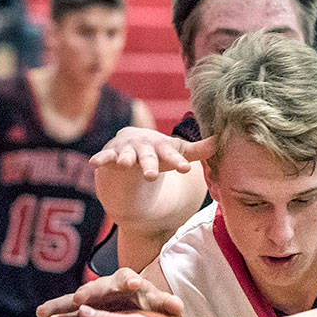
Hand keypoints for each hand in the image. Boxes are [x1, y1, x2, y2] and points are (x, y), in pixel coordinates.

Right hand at [36, 266, 183, 316]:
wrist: (137, 304)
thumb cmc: (149, 302)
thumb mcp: (158, 302)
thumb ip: (166, 303)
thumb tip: (179, 306)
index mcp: (126, 282)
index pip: (126, 278)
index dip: (129, 280)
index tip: (131, 284)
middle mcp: (106, 287)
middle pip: (95, 288)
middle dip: (88, 293)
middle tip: (79, 299)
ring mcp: (91, 300)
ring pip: (72, 300)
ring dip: (58, 306)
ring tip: (41, 312)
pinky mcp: (81, 312)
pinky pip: (65, 316)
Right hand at [90, 127, 214, 180]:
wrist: (131, 142)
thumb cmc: (160, 150)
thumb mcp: (177, 151)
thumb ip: (199, 150)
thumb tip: (222, 141)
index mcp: (162, 148)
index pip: (172, 155)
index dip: (178, 162)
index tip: (186, 169)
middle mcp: (144, 147)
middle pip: (148, 158)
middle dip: (149, 165)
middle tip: (152, 175)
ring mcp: (126, 150)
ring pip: (126, 157)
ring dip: (125, 159)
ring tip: (125, 163)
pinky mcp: (110, 155)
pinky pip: (104, 157)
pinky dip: (100, 159)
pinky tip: (94, 162)